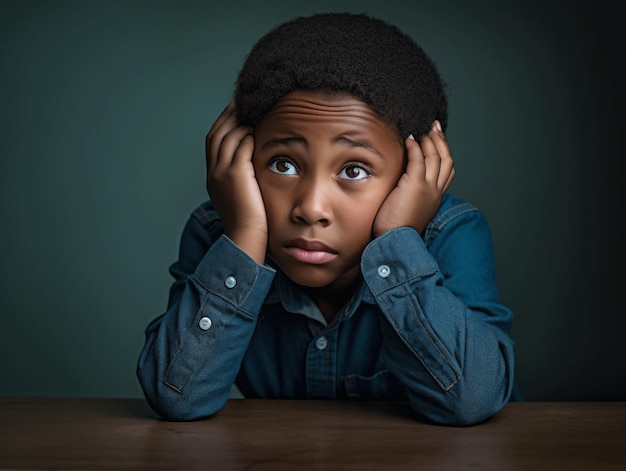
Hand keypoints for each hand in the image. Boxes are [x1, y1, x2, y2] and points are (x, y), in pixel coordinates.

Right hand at [205, 101, 266, 263]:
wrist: (245, 238)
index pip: (214, 141)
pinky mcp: (235, 174)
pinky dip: (247, 135)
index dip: (224, 123)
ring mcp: (221, 172)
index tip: (236, 111)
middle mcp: (213, 172)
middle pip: (217, 133)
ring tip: (253, 110)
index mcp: (213, 176)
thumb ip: (245, 177)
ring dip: (240, 121)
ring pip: (227, 136)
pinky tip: (257, 129)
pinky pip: (240, 146)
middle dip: (229, 115)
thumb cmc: (251, 222)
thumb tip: (255, 163)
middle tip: (243, 100)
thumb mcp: (243, 195)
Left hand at [372, 121, 454, 236]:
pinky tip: (409, 139)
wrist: (394, 242)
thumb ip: (409, 194)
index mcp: (435, 198)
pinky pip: (418, 159)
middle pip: (446, 160)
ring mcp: (428, 188)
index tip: (436, 141)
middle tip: (434, 126)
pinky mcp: (415, 185)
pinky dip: (414, 147)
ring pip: (436, 157)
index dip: (443, 154)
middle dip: (441, 141)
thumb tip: (400, 182)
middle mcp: (435, 191)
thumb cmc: (395, 230)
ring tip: (422, 129)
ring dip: (429, 140)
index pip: (447, 171)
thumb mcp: (408, 209)